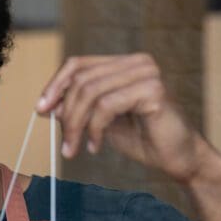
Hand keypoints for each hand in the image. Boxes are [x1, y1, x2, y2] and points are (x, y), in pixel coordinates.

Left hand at [36, 53, 212, 183]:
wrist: (179, 158)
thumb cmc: (143, 138)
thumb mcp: (101, 120)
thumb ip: (79, 107)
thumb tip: (46, 105)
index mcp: (124, 64)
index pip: (78, 64)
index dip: (56, 85)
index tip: (41, 109)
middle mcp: (136, 62)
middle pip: (81, 79)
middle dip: (66, 113)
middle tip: (64, 141)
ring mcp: (146, 73)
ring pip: (90, 93)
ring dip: (77, 125)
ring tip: (76, 147)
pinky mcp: (152, 90)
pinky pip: (106, 106)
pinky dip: (94, 129)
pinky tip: (96, 146)